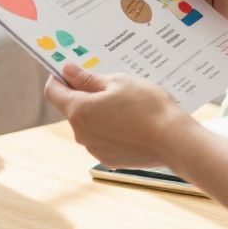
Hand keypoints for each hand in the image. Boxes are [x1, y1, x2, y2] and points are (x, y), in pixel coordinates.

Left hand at [44, 62, 195, 169]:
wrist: (174, 141)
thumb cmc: (147, 107)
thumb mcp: (118, 82)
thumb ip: (88, 78)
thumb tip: (67, 71)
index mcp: (79, 110)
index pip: (53, 91)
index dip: (59, 77)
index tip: (71, 70)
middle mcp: (81, 133)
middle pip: (72, 108)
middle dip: (86, 94)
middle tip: (111, 84)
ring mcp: (94, 148)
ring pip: (89, 123)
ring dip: (100, 112)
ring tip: (127, 104)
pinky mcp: (109, 159)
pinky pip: (102, 138)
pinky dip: (111, 129)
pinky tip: (132, 122)